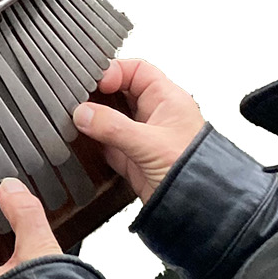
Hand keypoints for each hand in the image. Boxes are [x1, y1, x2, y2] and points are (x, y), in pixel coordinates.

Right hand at [72, 58, 205, 200]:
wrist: (200, 208)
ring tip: (77, 120)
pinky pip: (108, 144)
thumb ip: (113, 126)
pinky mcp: (133, 159)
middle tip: (80, 101)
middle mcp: (155, 115)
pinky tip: (84, 143)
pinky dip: (95, 144)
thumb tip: (83, 114)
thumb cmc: (195, 170)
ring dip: (94, 120)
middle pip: (120, 92)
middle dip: (99, 96)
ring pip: (111, 118)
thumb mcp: (150, 143)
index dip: (115, 71)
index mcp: (168, 99)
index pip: (137, 70)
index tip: (96, 84)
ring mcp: (143, 137)